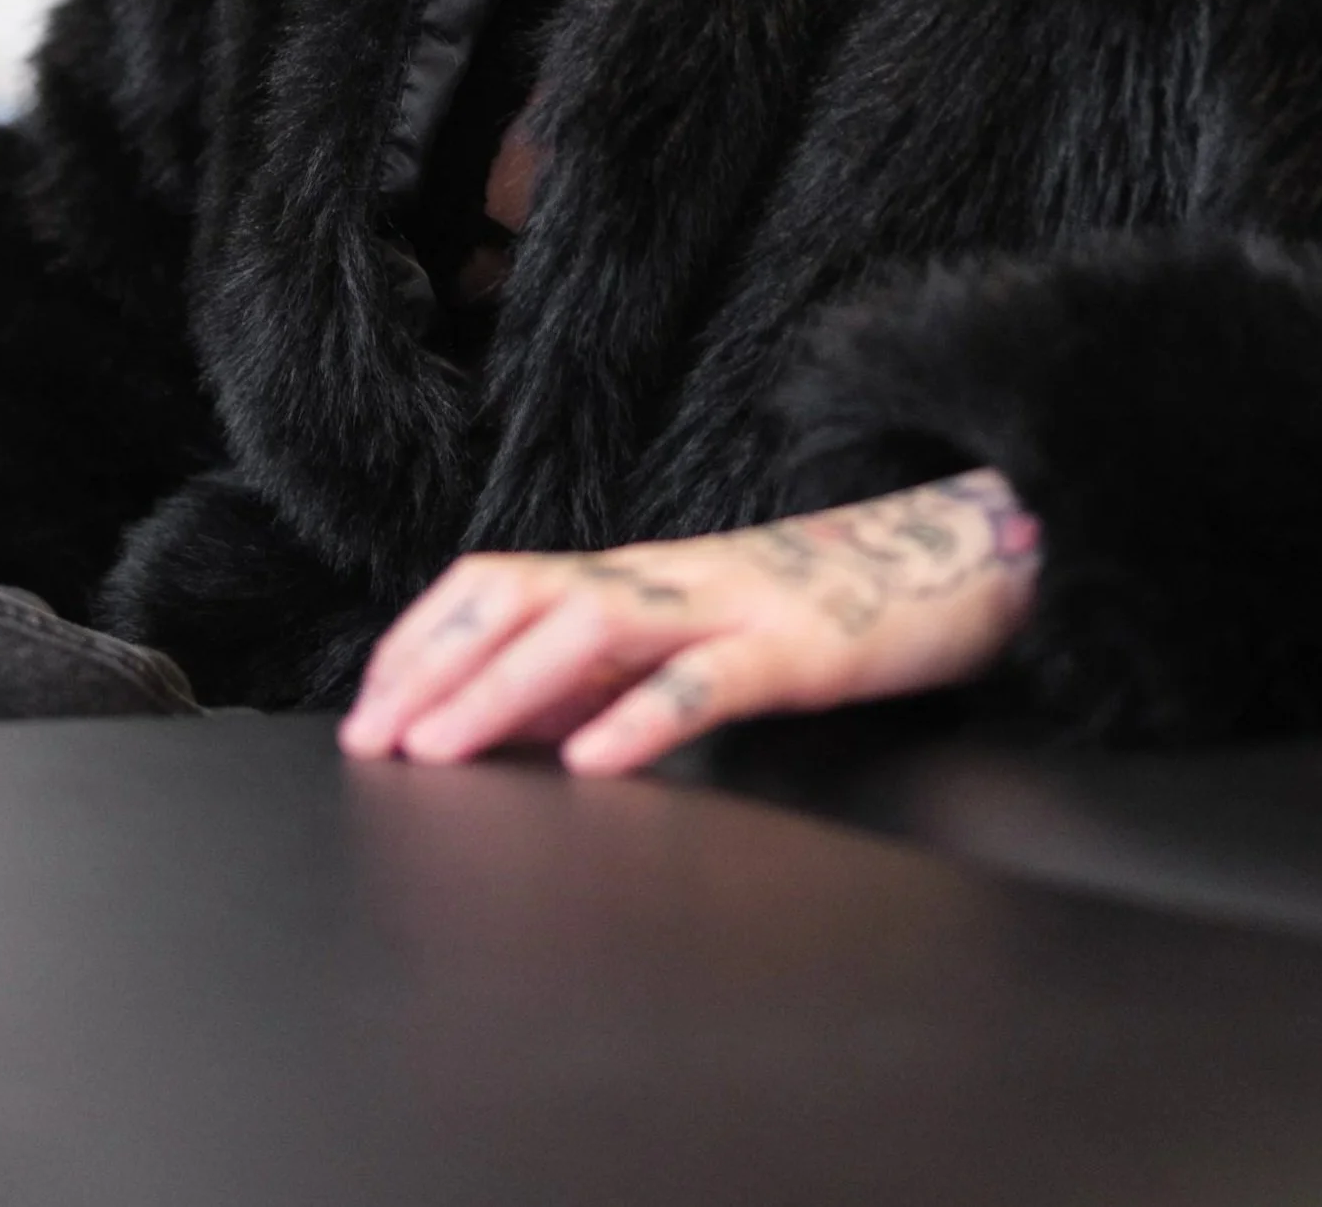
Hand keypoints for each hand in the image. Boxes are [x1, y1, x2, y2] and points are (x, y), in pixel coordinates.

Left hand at [337, 470, 1040, 777]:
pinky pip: (710, 679)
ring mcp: (732, 605)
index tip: (366, 713)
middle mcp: (668, 579)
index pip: (500, 584)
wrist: (955, 558)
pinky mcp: (799, 649)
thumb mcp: (700, 632)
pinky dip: (643, 718)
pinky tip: (593, 761)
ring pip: (595, 628)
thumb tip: (511, 720)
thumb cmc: (820, 610)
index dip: (424, 641)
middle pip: (524, 598)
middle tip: (374, 742)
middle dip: (436, 668)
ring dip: (504, 689)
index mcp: (638, 577)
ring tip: (442, 750)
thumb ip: (613, 666)